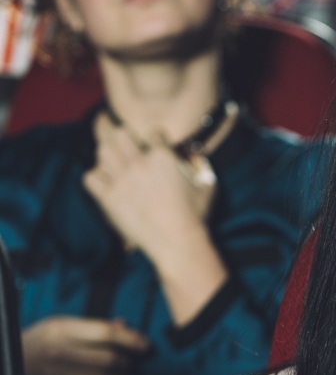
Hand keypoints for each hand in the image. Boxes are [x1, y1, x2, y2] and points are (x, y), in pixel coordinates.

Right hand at [22, 316, 149, 374]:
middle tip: (138, 370)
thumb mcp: (55, 329)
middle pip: (110, 360)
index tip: (147, 349)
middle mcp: (57, 352)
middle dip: (131, 367)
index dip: (133, 341)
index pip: (107, 332)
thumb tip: (125, 325)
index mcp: (59, 329)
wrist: (0, 370)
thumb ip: (90, 328)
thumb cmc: (33, 347)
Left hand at [83, 112, 216, 259]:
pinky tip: (107, 185)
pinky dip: (96, 179)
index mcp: (163, 157)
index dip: (157, 141)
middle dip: (126, 141)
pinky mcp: (109, 199)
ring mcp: (121, 180)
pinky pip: (90, 178)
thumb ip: (202, 166)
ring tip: (117, 166)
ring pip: (102, 151)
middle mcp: (139, 163)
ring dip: (109, 156)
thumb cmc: (195, 215)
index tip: (159, 150)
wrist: (177, 241)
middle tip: (131, 152)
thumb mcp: (207, 186)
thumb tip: (196, 157)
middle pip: (120, 134)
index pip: (153, 132)